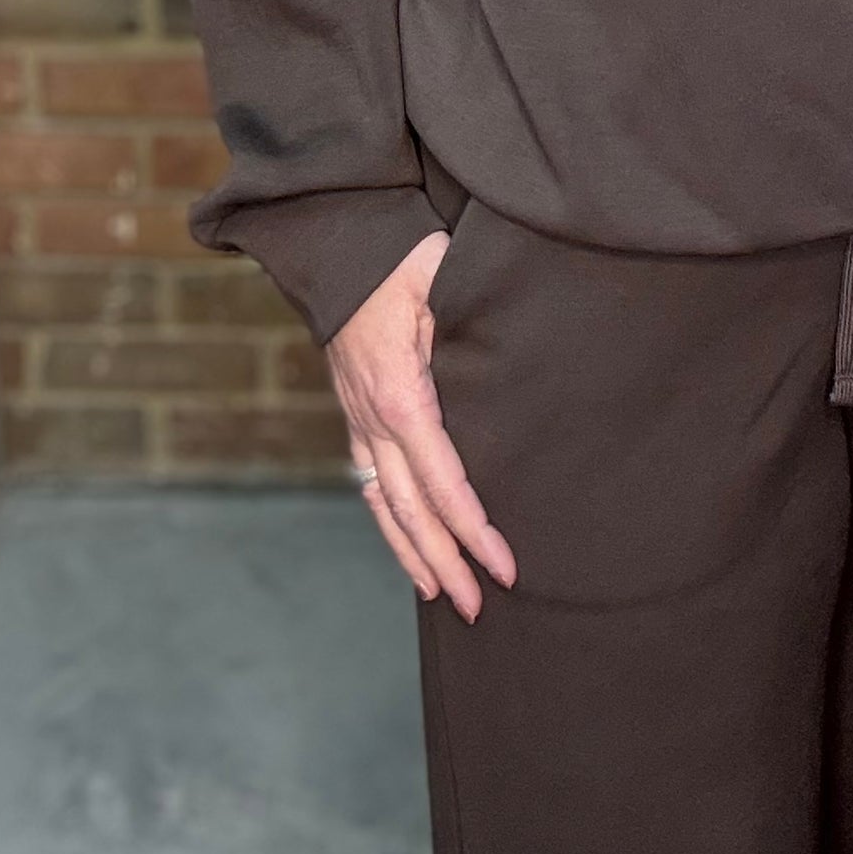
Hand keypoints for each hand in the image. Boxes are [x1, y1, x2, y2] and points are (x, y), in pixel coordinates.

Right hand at [325, 229, 517, 618]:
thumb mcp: (441, 278)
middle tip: (481, 607)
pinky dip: (391, 523)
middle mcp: (374, 420)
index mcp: (401, 395)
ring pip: (386, 506)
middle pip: (413, 510)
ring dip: (415, 555)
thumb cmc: (398, 257)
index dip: (474, 529)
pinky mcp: (354, 416)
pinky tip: (409, 548)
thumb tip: (513, 348)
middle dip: (447, 562)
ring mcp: (359, 421)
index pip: (444, 481)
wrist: (339, 246)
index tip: (505, 565)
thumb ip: (472, 316)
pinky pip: (371, 484)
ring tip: (445, 596)